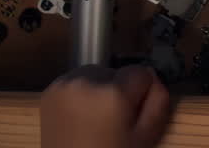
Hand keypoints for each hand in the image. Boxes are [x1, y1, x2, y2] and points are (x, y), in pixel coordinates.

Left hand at [40, 64, 171, 147]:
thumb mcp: (145, 137)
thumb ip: (158, 102)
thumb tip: (154, 76)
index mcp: (113, 93)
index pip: (141, 71)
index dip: (142, 92)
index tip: (134, 112)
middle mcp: (87, 81)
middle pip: (117, 71)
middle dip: (119, 89)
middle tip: (114, 119)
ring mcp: (65, 84)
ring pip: (96, 73)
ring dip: (99, 89)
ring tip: (95, 117)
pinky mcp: (50, 90)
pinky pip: (76, 80)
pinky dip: (81, 92)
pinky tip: (80, 115)